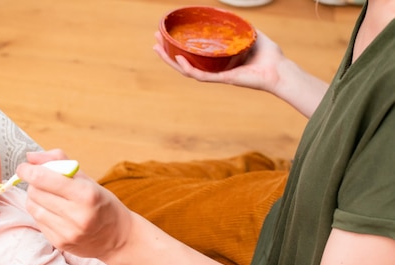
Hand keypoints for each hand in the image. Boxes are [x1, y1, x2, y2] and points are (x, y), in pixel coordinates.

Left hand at [18, 150, 133, 258]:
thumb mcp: (87, 179)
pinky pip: (37, 222)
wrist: (118, 238)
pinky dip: (41, 213)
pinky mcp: (60, 243)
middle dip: (34, 183)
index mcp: (86, 194)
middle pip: (35, 192)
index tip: (24, 167)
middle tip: (44, 182)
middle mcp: (77, 215)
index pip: (42, 178)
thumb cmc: (102, 204)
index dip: (27, 170)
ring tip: (50, 197)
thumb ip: (59, 162)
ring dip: (35, 198)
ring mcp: (67, 232)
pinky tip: (54, 212)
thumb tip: (30, 157)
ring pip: (32, 207)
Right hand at [153, 30, 327, 117]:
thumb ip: (242, 26)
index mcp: (218, 61)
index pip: (194, 55)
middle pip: (184, 62)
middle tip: (155, 40)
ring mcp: (216, 75)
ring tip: (157, 50)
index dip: (179, 47)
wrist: (280, 71)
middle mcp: (214, 69)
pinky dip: (188, 68)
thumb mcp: (252, 34)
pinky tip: (178, 59)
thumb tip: (230, 14)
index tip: (168, 36)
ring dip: (170, 61)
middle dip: (167, 52)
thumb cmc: (270, 57)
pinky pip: (200, 75)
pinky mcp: (222, 79)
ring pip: (187, 70)